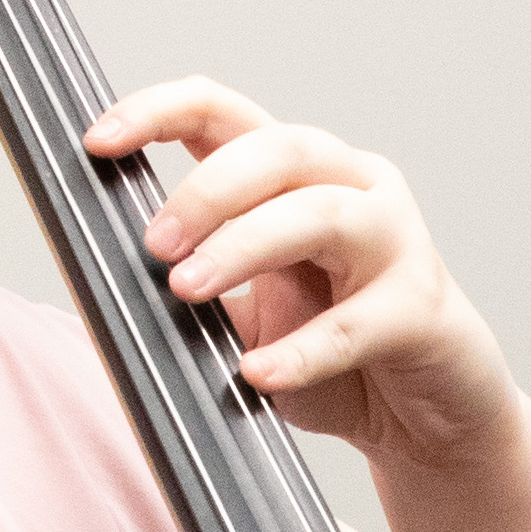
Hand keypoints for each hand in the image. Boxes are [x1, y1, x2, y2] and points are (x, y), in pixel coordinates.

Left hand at [95, 78, 527, 469]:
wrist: (432, 418)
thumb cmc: (340, 357)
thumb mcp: (249, 315)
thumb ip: (198, 284)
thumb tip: (108, 280)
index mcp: (299, 175)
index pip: (224, 113)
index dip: (158, 112)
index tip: (98, 142)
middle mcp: (352, 189)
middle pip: (276, 149)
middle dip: (204, 191)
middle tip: (154, 246)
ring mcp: (396, 244)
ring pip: (319, 213)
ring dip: (243, 246)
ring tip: (188, 290)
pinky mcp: (423, 311)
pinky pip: (357, 323)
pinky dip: (302, 350)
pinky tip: (259, 374)